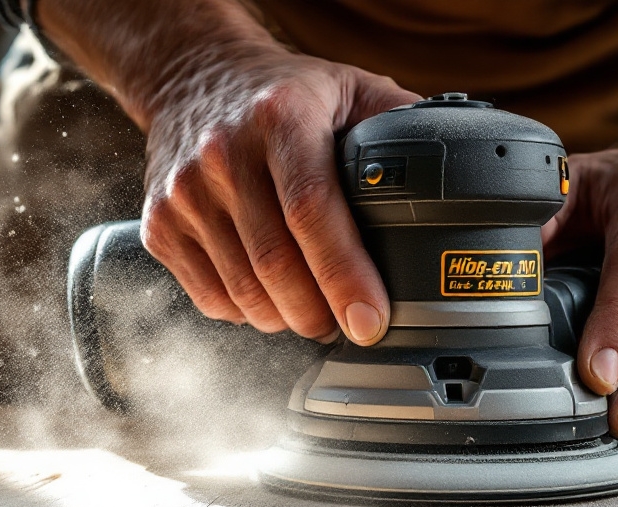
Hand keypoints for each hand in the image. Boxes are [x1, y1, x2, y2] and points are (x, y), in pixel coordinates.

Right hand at [139, 43, 418, 342]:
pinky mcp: (160, 224)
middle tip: (350, 322)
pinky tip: (270, 296)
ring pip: (244, 293)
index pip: (312, 211)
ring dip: (287, 319)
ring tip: (314, 313)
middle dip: (321, 314)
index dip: (345, 275)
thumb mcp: (349, 86)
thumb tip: (457, 175)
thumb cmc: (281, 90)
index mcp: (281, 118)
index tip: (370, 319)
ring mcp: (184, 193)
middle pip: (277, 267)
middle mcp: (223, 153)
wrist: (192, 73)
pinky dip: (248, 314)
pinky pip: (211, 298)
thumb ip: (403, 125)